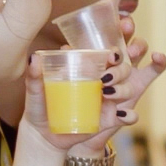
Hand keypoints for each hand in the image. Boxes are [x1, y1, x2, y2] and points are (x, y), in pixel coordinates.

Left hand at [23, 39, 165, 155]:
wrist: (43, 136)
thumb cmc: (40, 107)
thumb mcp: (35, 90)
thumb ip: (35, 75)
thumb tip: (35, 58)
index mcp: (89, 66)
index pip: (111, 47)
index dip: (124, 35)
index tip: (122, 29)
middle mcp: (104, 80)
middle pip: (126, 65)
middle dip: (125, 62)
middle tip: (109, 65)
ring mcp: (110, 99)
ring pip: (130, 87)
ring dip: (123, 87)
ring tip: (106, 91)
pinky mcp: (111, 119)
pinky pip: (129, 116)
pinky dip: (129, 116)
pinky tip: (122, 115)